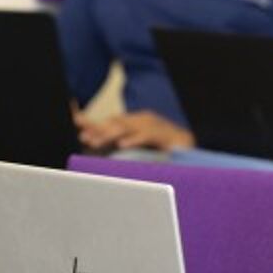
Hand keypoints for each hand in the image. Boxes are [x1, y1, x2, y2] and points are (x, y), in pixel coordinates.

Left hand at [77, 110, 194, 150]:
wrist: (190, 144)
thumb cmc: (163, 148)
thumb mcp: (139, 148)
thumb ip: (124, 148)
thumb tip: (104, 151)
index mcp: (135, 122)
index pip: (112, 123)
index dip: (96, 129)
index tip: (82, 137)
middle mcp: (141, 120)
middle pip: (115, 124)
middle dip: (98, 131)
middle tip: (84, 139)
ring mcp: (152, 125)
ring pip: (126, 128)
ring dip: (109, 135)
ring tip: (95, 142)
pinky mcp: (162, 133)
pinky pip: (145, 135)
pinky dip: (133, 140)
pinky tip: (122, 145)